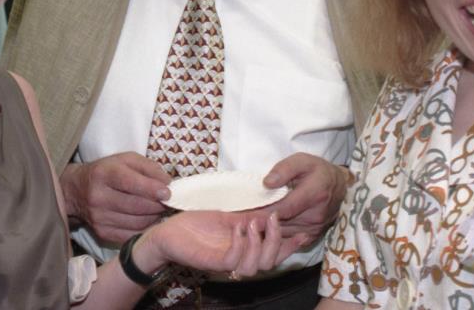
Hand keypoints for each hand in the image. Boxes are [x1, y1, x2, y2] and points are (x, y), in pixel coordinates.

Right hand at [61, 152, 171, 244]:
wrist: (76, 191)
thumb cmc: (107, 172)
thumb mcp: (126, 160)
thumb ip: (148, 167)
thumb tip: (168, 184)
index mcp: (104, 174)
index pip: (130, 183)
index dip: (152, 189)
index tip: (168, 193)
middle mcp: (98, 197)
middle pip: (136, 205)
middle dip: (158, 204)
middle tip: (167, 201)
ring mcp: (99, 218)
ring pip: (137, 222)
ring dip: (154, 216)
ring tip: (158, 209)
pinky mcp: (102, 233)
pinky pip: (132, 234)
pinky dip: (145, 228)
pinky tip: (147, 219)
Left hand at [136, 211, 306, 277]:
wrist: (170, 231)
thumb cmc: (198, 223)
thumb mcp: (230, 214)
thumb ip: (251, 214)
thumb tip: (274, 205)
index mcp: (247, 247)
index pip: (275, 252)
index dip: (291, 245)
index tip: (303, 232)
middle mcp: (240, 258)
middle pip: (270, 263)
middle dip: (277, 241)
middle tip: (274, 219)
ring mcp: (227, 262)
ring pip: (255, 267)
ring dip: (258, 244)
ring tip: (254, 223)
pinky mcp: (213, 263)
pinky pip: (234, 260)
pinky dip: (239, 244)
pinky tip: (237, 228)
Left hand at [240, 153, 351, 244]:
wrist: (340, 187)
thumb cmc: (318, 171)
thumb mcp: (303, 160)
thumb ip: (285, 169)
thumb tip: (266, 183)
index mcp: (314, 195)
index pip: (283, 208)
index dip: (262, 212)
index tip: (241, 214)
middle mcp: (315, 217)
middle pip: (280, 225)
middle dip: (256, 224)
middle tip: (233, 224)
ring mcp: (314, 230)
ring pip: (282, 235)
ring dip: (261, 234)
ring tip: (239, 231)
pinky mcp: (311, 237)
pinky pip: (287, 241)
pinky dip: (271, 238)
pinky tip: (254, 235)